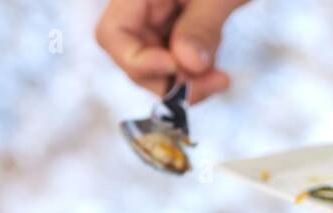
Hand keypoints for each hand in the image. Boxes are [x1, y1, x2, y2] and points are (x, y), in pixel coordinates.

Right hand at [95, 0, 249, 102]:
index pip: (112, 34)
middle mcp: (140, 9)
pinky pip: (178, 67)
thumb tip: (187, 65)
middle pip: (135, 60)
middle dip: (172, 81)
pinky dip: (197, 76)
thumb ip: (202, 26)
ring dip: (190, 82)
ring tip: (219, 74)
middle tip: (212, 84)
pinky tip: (217, 71)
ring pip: (159, 71)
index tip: (175, 69)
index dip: (137, 62)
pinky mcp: (176, 36)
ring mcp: (157, 24)